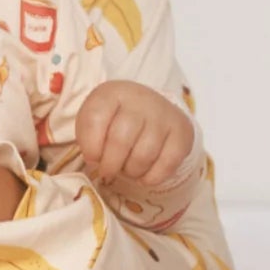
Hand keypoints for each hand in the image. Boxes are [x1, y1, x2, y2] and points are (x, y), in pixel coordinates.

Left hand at [76, 80, 194, 186]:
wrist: (150, 109)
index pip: (95, 119)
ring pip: (143, 155)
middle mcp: (140, 99)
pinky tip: (144, 175)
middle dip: (110, 164)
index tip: (92, 157)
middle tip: (108, 171)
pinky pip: (167, 164)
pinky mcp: (182, 133)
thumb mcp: (94, 119)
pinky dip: (151, 177)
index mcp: (112, 92)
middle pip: (120, 140)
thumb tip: (95, 160)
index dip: (90, 146)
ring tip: (127, 169)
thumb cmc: (114, 119)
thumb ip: (87, 137)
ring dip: (131, 172)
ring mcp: (164, 115)